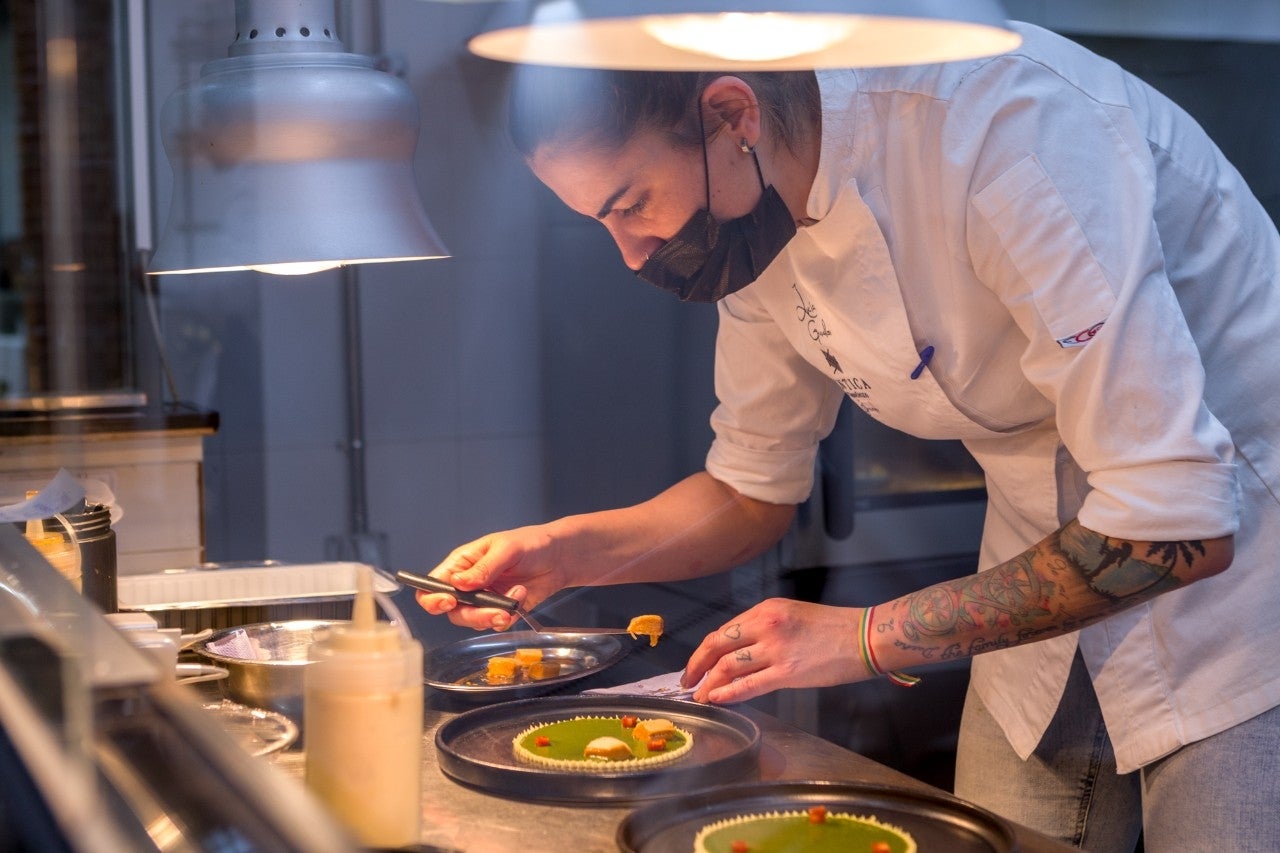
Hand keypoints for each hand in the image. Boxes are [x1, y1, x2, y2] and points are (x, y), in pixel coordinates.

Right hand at [413, 524, 568, 631]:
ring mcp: (484, 600)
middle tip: (493, 611)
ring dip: (491, 618)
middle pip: (451, 610)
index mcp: (462, 564)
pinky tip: (521, 597)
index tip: (450, 600)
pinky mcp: (501, 611)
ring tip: (512, 604)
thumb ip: (484, 568)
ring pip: (472, 621)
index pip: (433, 585)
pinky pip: (495, 624)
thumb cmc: (531, 543)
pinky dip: (507, 617)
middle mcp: (469, 584)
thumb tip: (458, 583)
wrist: (560, 557)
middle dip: (471, 615)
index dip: (433, 597)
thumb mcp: (507, 549)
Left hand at [681, 599, 869, 703]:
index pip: (724, 630)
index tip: (695, 664)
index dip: (704, 650)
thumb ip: (765, 629)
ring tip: (700, 696)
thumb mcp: (793, 616)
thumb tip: (741, 651)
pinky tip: (717, 699)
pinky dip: (728, 693)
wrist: (865, 637)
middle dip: (697, 665)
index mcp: (766, 609)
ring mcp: (776, 648)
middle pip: (717, 645)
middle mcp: (766, 625)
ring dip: (709, 683)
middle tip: (687, 681)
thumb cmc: (834, 628)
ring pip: (728, 666)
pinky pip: (749, 684)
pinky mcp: (788, 672)